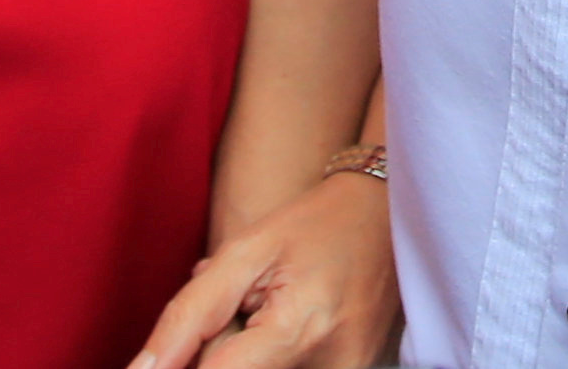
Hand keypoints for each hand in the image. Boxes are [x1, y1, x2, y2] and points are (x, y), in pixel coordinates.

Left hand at [128, 169, 397, 368]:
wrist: (388, 214)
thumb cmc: (315, 224)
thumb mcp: (245, 250)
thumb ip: (189, 313)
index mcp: (300, 329)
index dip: (181, 364)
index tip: (179, 347)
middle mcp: (332, 366)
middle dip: (223, 353)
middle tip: (244, 311)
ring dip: (248, 356)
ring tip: (266, 315)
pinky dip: (273, 358)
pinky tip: (284, 330)